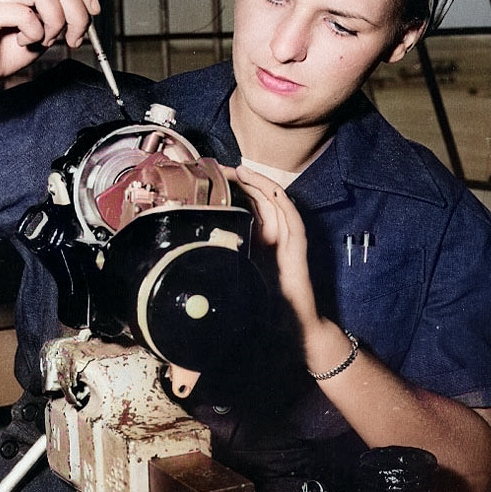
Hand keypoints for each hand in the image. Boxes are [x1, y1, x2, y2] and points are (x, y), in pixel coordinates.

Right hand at [0, 0, 99, 94]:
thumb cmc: (11, 49)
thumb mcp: (48, 28)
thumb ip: (65, 12)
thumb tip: (91, 7)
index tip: (93, 13)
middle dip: (77, 15)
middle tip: (73, 39)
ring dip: (55, 24)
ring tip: (44, 39)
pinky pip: (26, 15)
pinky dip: (34, 34)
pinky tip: (23, 42)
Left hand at [223, 164, 317, 324]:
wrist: (291, 323)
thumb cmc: (264, 301)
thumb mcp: (235, 273)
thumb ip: (222, 257)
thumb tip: (192, 248)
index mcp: (259, 237)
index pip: (247, 203)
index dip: (232, 188)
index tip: (212, 179)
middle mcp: (274, 233)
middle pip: (259, 197)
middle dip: (242, 180)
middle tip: (221, 168)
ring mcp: (287, 238)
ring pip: (276, 202)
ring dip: (260, 184)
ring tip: (242, 171)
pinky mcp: (298, 248)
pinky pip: (294, 220)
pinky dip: (284, 204)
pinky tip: (272, 191)